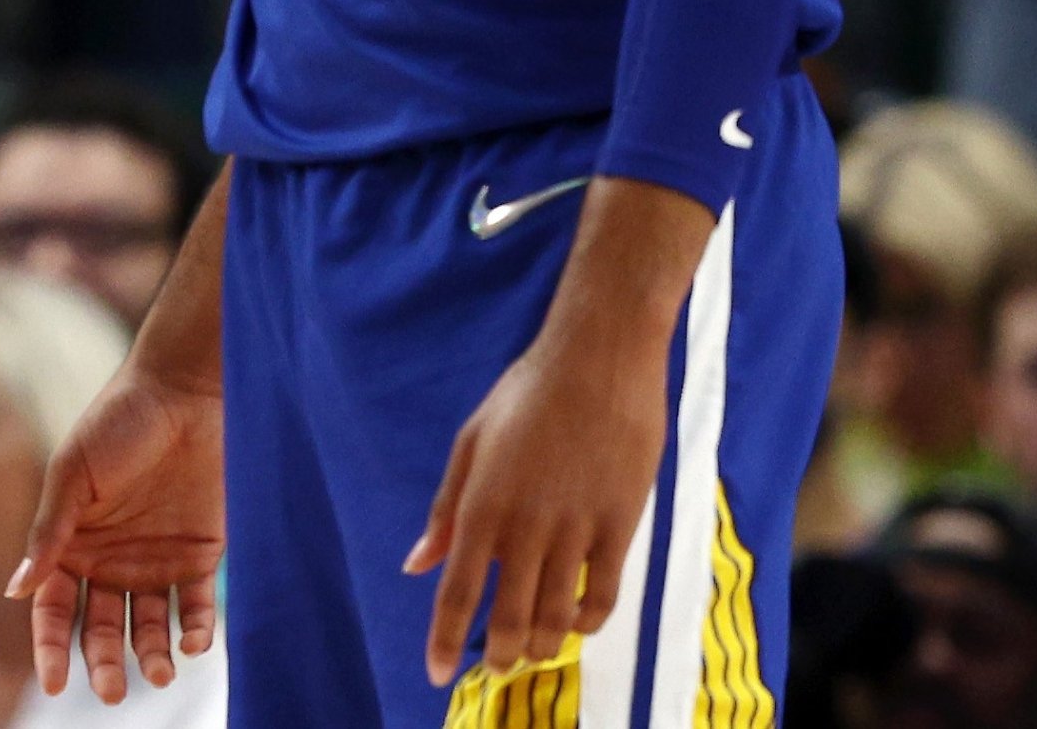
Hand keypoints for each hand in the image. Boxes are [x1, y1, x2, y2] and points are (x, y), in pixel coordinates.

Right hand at [14, 362, 223, 702]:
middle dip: (103, 664)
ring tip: (157, 671)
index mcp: (71, 543)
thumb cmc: (118, 421)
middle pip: (100, 629)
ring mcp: (155, 561)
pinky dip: (196, 630)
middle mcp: (110, 561)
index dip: (51, 647)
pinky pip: (196, 606)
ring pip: (148, 627)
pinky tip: (193, 643)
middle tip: (114, 691)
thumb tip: (16, 590)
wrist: (184, 391)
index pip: (54, 608)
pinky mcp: (200, 555)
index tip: (54, 682)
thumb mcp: (74, 473)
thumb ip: (49, 532)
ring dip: (151, 655)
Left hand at [404, 325, 668, 686]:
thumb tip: (416, 564)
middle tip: (496, 667)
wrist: (598, 361)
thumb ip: (444, 510)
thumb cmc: (525, 395)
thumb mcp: (470, 443)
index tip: (438, 674)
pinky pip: (604, 594)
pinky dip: (587, 621)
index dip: (446, 640)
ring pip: (556, 615)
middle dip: (498, 654)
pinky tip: (576, 621)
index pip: (459, 591)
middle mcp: (526, 525)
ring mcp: (576, 528)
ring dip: (540, 643)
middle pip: (509, 617)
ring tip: (531, 650)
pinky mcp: (620, 524)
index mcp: (481, 504)